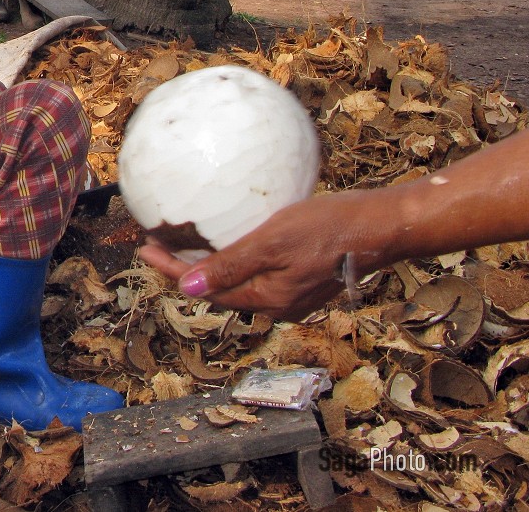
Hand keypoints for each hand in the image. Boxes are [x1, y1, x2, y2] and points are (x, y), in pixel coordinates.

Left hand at [137, 193, 376, 321]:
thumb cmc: (328, 229)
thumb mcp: (272, 242)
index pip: (205, 289)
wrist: (382, 226)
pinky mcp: (303, 276)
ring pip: (238, 280)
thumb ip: (230, 266)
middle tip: (156, 245)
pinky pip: (258, 270)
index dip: (171, 271)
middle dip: (184, 269)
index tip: (145, 249)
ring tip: (183, 243)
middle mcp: (278, 303)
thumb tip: (187, 288)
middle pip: (219, 288)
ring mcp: (293, 292)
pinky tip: (228, 238)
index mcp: (268, 299)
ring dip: (208, 263)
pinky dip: (234, 257)